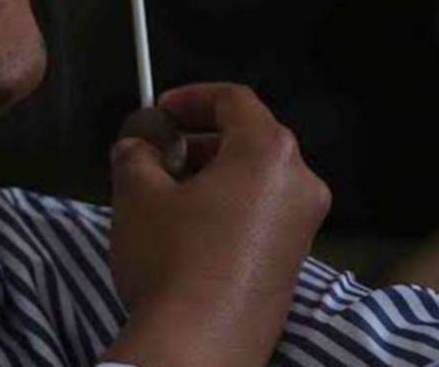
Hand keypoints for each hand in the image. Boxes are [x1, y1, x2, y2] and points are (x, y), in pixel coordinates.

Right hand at [101, 83, 331, 366]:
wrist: (200, 347)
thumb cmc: (171, 258)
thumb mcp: (137, 194)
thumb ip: (135, 155)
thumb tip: (135, 148)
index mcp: (269, 153)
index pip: (234, 100)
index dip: (190, 97)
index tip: (156, 112)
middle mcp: (300, 184)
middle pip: (250, 139)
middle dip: (197, 141)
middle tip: (154, 155)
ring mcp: (303, 227)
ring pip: (255, 180)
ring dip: (210, 176)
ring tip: (162, 195)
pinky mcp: (293, 264)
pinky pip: (261, 214)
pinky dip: (227, 207)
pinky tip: (186, 232)